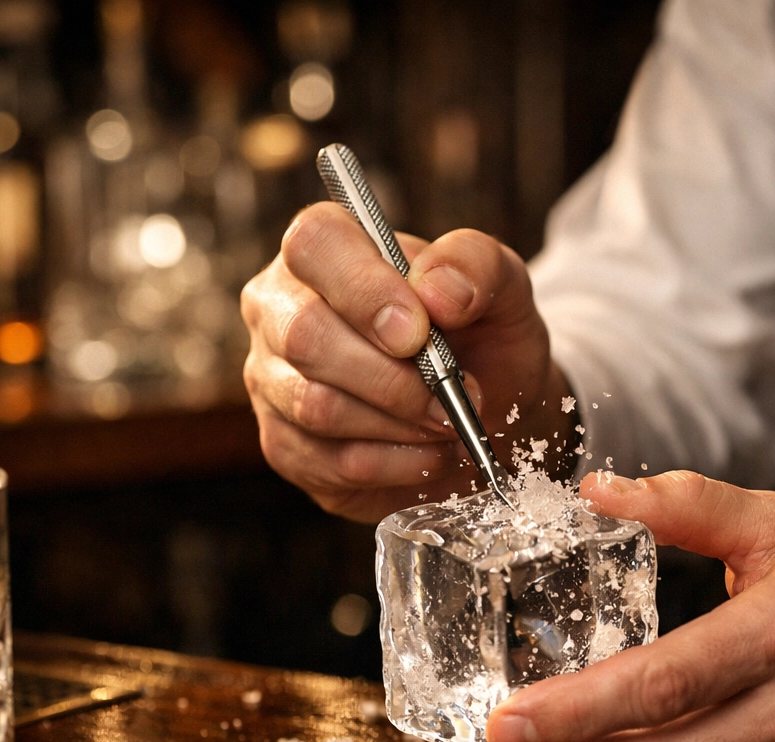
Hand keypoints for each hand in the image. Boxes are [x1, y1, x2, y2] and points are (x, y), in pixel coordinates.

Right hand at [241, 203, 572, 521]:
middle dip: (393, 377)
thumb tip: (437, 290)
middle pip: (305, 335)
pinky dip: (395, 463)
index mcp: (326, 250)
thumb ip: (475, 264)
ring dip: (400, 423)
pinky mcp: (283, 445)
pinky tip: (429, 454)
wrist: (486, 412)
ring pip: (316, 405)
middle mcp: (281, 308)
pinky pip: (328, 461)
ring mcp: (272, 379)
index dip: (365, 289)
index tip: (418, 333)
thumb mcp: (502, 285)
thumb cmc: (483, 338)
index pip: (314, 243)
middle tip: (453, 395)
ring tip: (448, 423)